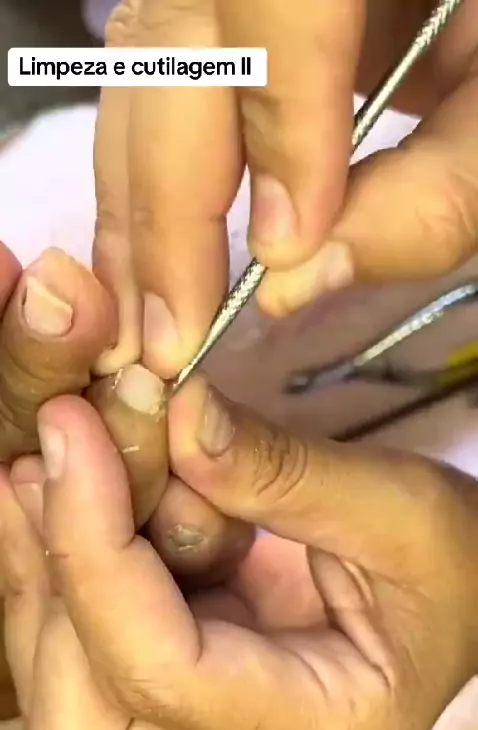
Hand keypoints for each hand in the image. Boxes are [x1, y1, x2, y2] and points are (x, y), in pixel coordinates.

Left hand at [5, 377, 477, 729]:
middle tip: (51, 462)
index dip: (96, 553)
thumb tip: (175, 412)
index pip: (164, 673)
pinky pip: (87, 643)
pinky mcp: (183, 678)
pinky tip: (75, 482)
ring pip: (68, 694)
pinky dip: (69, 558)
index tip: (72, 435)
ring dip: (48, 568)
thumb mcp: (396, 503)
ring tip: (61, 460)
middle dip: (54, 588)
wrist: (463, 587)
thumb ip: (282, 469)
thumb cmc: (457, 558)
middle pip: (85, 729)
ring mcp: (206, 726)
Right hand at [94, 0, 477, 373]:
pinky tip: (148, 260)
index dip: (276, 123)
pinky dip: (143, 184)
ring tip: (144, 320)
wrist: (464, 20)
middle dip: (170, 203)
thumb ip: (433, 189)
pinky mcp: (210, 20)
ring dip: (136, 208)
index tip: (281, 252)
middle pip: (175, 48)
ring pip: (141, 73)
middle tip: (174, 335)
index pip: (276, 1)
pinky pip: (149, 90)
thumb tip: (294, 281)